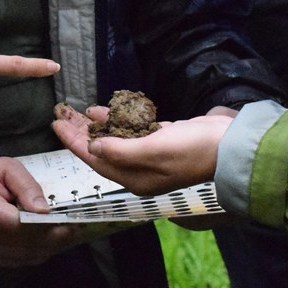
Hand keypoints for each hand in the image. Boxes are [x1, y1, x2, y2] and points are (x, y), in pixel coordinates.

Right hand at [0, 157, 94, 266]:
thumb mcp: (7, 169)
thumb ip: (26, 186)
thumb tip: (44, 210)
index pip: (14, 222)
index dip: (41, 224)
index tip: (65, 221)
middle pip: (22, 242)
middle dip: (52, 237)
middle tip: (75, 229)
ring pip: (24, 255)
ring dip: (49, 247)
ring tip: (69, 235)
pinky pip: (20, 261)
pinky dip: (39, 253)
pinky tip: (53, 243)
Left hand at [52, 104, 233, 195]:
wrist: (231, 146)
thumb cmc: (193, 150)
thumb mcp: (153, 150)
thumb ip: (120, 150)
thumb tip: (93, 149)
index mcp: (135, 178)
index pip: (95, 159)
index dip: (74, 142)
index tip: (55, 124)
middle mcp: (141, 169)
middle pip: (103, 149)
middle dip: (81, 132)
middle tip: (62, 113)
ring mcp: (154, 154)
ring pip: (118, 138)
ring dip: (99, 124)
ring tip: (80, 110)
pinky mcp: (166, 139)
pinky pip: (135, 129)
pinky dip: (121, 119)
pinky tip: (110, 109)